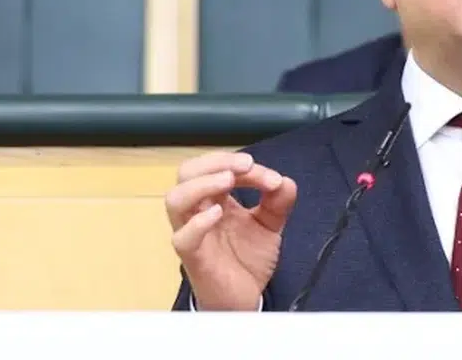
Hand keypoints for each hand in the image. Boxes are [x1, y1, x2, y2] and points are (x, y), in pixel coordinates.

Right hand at [166, 151, 297, 310]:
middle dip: (216, 162)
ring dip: (202, 184)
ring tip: (228, 181)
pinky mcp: (193, 258)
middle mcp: (198, 211)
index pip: (219, 168)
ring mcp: (192, 233)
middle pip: (187, 172)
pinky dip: (197, 223)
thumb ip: (278, 203)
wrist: (244, 299)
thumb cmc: (247, 260)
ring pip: (176, 199)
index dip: (244, 166)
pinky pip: (183, 238)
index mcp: (215, 198)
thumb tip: (285, 181)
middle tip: (246, 166)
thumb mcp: (269, 225)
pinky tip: (217, 214)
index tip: (273, 179)